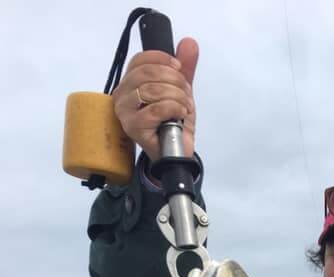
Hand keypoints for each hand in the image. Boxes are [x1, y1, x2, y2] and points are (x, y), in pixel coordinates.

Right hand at [112, 37, 198, 162]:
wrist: (176, 154)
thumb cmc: (173, 123)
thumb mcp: (181, 92)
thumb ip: (184, 69)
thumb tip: (189, 43)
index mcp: (130, 82)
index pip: (140, 60)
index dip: (162, 59)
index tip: (179, 68)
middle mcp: (122, 95)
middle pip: (147, 73)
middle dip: (174, 80)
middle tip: (186, 93)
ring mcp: (125, 112)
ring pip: (152, 90)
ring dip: (177, 96)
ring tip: (185, 107)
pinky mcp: (133, 127)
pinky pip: (155, 110)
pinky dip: (174, 108)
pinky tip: (180, 114)